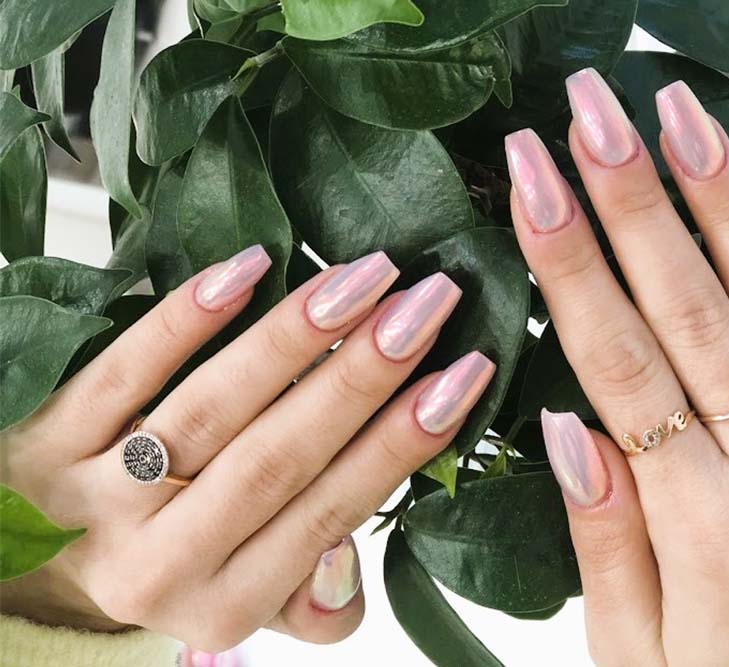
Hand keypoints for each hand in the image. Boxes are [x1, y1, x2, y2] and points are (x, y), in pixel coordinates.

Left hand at [0, 246, 494, 650]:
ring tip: (366, 280)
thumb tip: (346, 558)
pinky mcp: (47, 438)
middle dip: (365, 378)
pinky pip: (121, 373)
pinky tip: (248, 269)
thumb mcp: (243, 601)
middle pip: (280, 460)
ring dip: (295, 341)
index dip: (403, 443)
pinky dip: (185, 321)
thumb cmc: (165, 562)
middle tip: (431, 306)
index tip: (463, 376)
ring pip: (211, 413)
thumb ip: (312, 603)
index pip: (332, 511)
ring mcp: (97, 496)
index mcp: (228, 601)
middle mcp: (163, 560)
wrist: (27, 569)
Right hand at [506, 69, 728, 664]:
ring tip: (674, 116)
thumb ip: (604, 540)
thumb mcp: (643, 659)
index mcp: (695, 521)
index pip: (612, 357)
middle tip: (586, 110)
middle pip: (682, 306)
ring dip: (720, 200)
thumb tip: (569, 430)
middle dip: (625, 196)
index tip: (531, 179)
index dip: (565, 258)